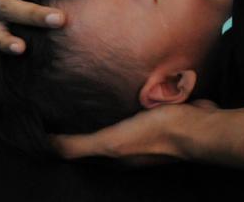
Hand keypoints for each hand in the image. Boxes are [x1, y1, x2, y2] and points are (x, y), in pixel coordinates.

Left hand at [53, 100, 216, 161]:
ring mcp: (146, 132)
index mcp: (115, 159)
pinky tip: (122, 85)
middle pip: (99, 138)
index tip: (48, 121)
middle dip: (84, 124)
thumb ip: (79, 145)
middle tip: (64, 101)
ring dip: (106, 110)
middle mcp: (128, 149)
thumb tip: (45, 146)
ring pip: (118, 122)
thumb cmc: (156, 135)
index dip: (65, 139)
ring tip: (89, 89)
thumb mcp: (111, 141)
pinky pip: (137, 108)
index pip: (83, 152)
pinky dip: (127, 100)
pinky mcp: (161, 116)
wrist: (199, 126)